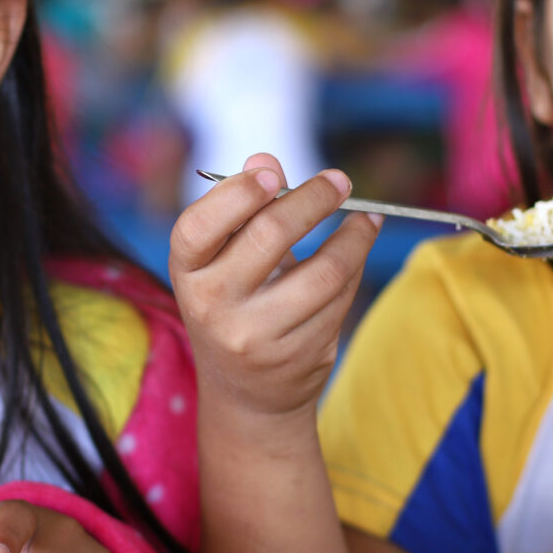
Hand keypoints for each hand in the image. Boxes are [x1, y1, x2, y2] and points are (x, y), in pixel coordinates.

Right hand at [168, 153, 379, 422]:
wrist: (246, 393)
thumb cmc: (235, 303)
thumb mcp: (224, 260)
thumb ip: (243, 209)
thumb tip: (265, 159)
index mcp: (187, 273)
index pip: (198, 227)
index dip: (237, 194)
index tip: (275, 172)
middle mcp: (212, 307)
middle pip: (268, 237)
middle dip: (313, 200)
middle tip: (340, 180)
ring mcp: (255, 337)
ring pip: (322, 272)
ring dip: (353, 236)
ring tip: (366, 216)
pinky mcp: (297, 356)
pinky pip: (339, 299)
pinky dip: (355, 266)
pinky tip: (360, 247)